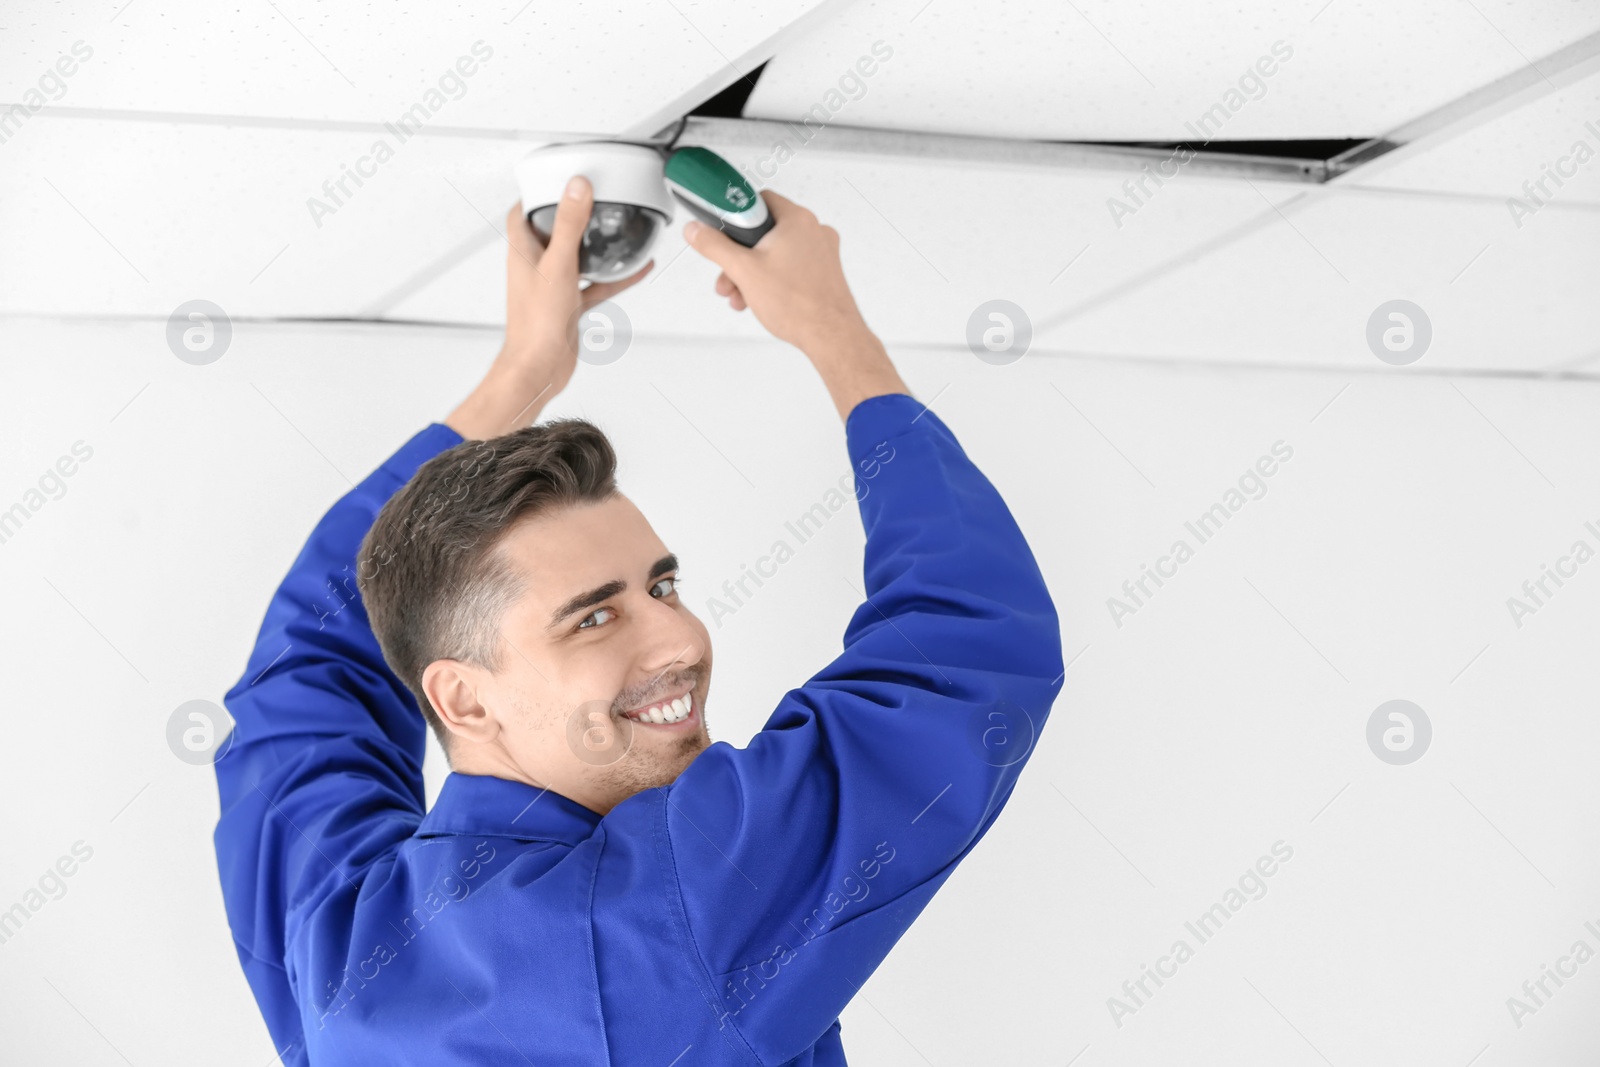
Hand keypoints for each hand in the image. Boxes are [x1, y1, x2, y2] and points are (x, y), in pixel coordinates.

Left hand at [502, 175, 652, 390]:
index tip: (554, 179)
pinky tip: (636, 269)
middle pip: (552, 231)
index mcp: (524, 251)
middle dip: (571, 213)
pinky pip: (595, 283)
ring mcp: (554, 286)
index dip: (535, 193)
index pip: (522, 212)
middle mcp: (536, 266)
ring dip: (596, 244)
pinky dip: (615, 276)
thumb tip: (577, 188)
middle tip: (591, 197)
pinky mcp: (569, 304)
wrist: (540, 366)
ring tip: (616, 228)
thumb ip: (569, 225)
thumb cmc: (536, 324)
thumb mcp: (558, 265)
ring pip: (577, 257)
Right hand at [681, 190, 868, 354]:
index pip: (758, 200)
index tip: (722, 231)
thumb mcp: (743, 271)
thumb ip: (714, 246)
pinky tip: (761, 299)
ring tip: (741, 295)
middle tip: (728, 274)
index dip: (736, 217)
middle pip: (764, 232)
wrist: (831, 336)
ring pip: (776, 253)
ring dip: (752, 273)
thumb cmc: (799, 305)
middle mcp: (813, 231)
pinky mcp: (824, 272)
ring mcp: (821, 252)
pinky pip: (790, 267)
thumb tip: (697, 231)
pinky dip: (772, 280)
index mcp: (797, 219)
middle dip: (739, 256)